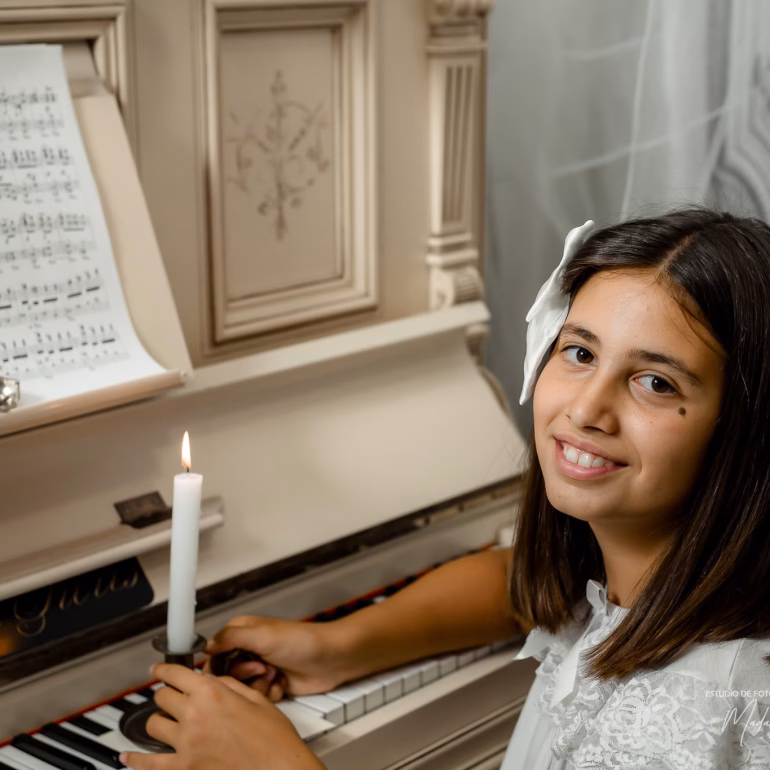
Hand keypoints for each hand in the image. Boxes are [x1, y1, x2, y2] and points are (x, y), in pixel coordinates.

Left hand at [120, 663, 325, 769]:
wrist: (281, 769)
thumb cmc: (274, 739)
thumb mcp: (257, 699)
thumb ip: (229, 686)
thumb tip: (214, 682)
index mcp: (212, 693)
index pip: (176, 673)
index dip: (164, 669)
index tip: (159, 669)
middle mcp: (194, 716)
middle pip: (162, 697)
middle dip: (166, 694)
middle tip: (172, 696)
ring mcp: (186, 746)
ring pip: (154, 725)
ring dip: (160, 721)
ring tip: (165, 722)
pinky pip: (149, 764)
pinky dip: (135, 759)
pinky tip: (128, 756)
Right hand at [204, 616, 348, 699]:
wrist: (330, 659)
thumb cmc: (301, 641)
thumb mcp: (262, 635)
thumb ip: (230, 638)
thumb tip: (205, 645)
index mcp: (243, 632)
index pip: (215, 652)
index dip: (219, 665)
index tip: (228, 669)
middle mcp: (250, 649)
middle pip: (227, 674)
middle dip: (243, 676)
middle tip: (262, 668)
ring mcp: (261, 667)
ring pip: (242, 689)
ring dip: (258, 686)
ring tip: (274, 675)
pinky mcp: (272, 684)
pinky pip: (258, 698)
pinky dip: (270, 693)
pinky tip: (282, 683)